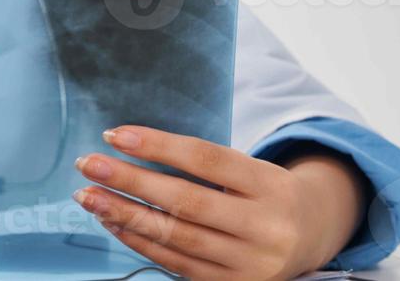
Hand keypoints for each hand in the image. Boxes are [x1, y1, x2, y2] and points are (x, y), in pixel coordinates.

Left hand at [73, 125, 367, 280]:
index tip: (113, 135)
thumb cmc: (263, 192)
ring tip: (89, 195)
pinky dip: (140, 242)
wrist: (312, 236)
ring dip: (124, 214)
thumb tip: (128, 146)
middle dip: (129, 181)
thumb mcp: (250, 169)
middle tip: (87, 164)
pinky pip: (178, 264)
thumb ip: (201, 162)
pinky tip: (113, 222)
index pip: (205, 159)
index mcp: (270, 185)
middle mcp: (265, 227)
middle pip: (186, 201)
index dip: (157, 145)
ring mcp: (251, 263)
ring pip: (177, 236)